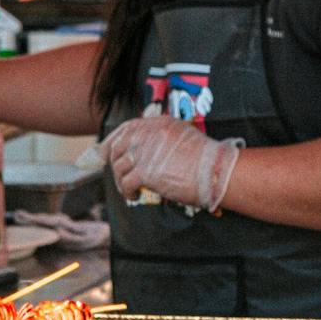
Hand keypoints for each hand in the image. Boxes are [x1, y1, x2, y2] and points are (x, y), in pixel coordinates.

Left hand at [100, 116, 243, 212]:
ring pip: (119, 166)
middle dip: (114, 163)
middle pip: (118, 147)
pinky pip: (126, 182)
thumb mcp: (183, 137)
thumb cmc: (205, 160)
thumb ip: (163, 139)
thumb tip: (145, 152)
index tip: (104, 152)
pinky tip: (134, 196)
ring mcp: (146, 152)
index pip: (127, 128)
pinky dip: (127, 191)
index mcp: (159, 123)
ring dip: (122, 180)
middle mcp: (149, 134)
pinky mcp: (146, 171)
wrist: (215, 172)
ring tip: (130, 189)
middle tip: (119, 176)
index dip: (112, 141)